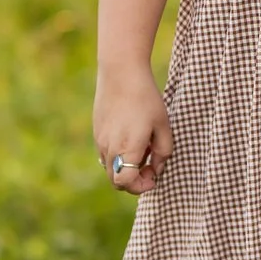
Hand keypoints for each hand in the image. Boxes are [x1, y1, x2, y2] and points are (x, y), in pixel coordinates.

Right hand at [94, 61, 173, 194]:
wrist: (120, 73)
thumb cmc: (146, 98)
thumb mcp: (163, 124)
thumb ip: (164, 151)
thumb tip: (158, 168)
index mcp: (127, 149)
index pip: (126, 184)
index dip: (141, 186)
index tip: (153, 174)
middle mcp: (110, 148)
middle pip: (116, 181)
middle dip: (134, 180)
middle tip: (150, 165)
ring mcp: (100, 141)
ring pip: (110, 168)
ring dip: (126, 167)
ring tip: (143, 147)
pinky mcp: (97, 132)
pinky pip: (106, 154)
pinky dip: (118, 155)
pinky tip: (131, 136)